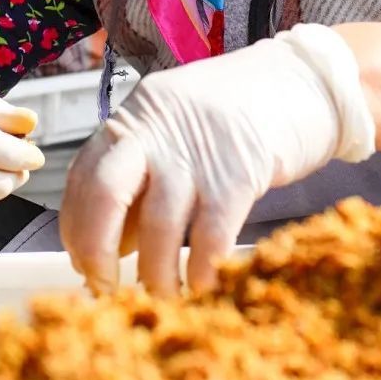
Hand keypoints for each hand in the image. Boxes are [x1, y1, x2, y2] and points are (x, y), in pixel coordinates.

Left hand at [59, 24, 374, 294]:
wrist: (305, 81)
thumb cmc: (236, 112)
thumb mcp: (176, 130)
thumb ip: (142, 177)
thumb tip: (114, 244)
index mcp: (133, 118)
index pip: (82, 177)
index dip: (75, 229)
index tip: (83, 264)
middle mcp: (156, 130)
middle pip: (104, 195)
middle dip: (96, 251)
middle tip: (104, 289)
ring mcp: (197, 152)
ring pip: (160, 227)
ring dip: (156, 275)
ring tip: (161, 298)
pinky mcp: (239, 174)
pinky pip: (210, 236)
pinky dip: (202, 270)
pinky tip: (201, 287)